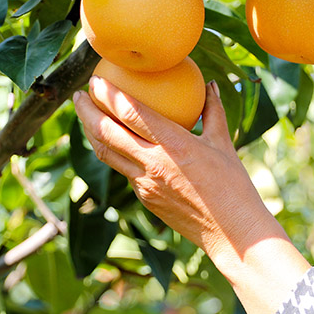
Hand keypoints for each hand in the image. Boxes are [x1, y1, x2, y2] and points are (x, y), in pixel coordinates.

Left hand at [73, 76, 309, 313]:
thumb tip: (209, 84)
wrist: (230, 233)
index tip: (97, 79)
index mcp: (175, 145)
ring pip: (108, 154)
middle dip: (87, 111)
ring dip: (92, 133)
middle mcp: (153, 164)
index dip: (109, 94)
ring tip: (85, 116)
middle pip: (107, 133)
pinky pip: (125, 171)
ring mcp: (145, 184)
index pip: (131, 114)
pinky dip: (114, 153)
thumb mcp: (224, 144)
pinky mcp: (145, 199)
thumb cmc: (234, 186)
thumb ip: (213, 111)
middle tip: (78, 95)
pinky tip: (114, 143)